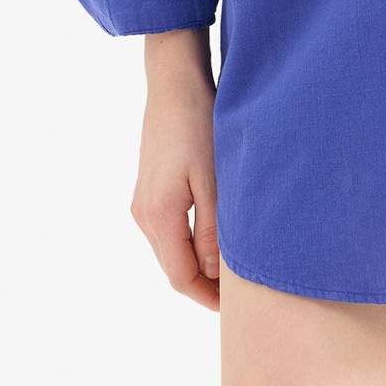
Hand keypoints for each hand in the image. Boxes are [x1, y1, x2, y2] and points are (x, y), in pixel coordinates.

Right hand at [129, 30, 221, 308]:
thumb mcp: (212, 179)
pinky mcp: (150, 186)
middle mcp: (143, 215)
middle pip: (175, 266)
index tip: (239, 306)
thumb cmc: (197, 123)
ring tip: (236, 264)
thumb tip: (213, 273)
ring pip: (172, 248)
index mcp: (158, 217)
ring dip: (199, 262)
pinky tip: (217, 233)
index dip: (209, 298)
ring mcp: (143, 201)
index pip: (182, 278)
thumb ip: (212, 230)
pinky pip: (170, 228)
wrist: (174, 80)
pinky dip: (191, 240)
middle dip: (206, 284)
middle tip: (242, 291)